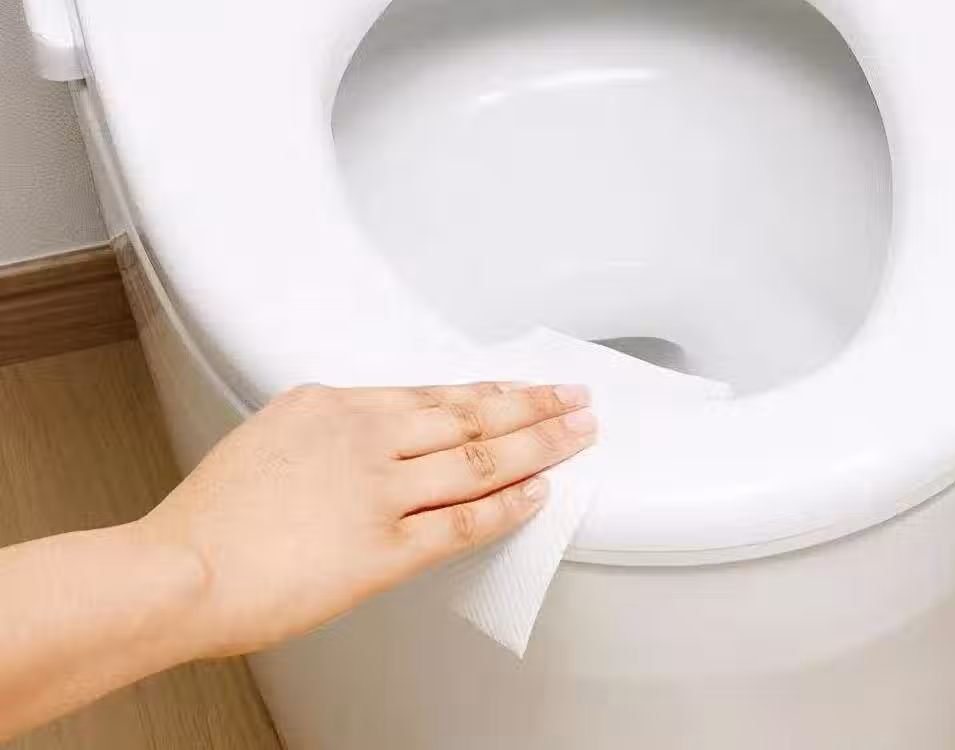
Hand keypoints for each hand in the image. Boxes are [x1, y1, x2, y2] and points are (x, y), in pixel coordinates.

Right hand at [139, 382, 595, 658]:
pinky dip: (508, 505)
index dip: (487, 392)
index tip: (521, 388)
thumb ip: (328, 440)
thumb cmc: (209, 521)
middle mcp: (363, 436)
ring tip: (578, 434)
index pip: (431, 393)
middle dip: (532, 404)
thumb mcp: (268, 445)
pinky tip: (540, 494)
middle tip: (574, 397)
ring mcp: (380, 490)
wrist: (177, 572)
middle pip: (470, 413)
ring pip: (480, 457)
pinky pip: (464, 521)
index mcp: (331, 407)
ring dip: (539, 444)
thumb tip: (373, 449)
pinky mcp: (386, 547)